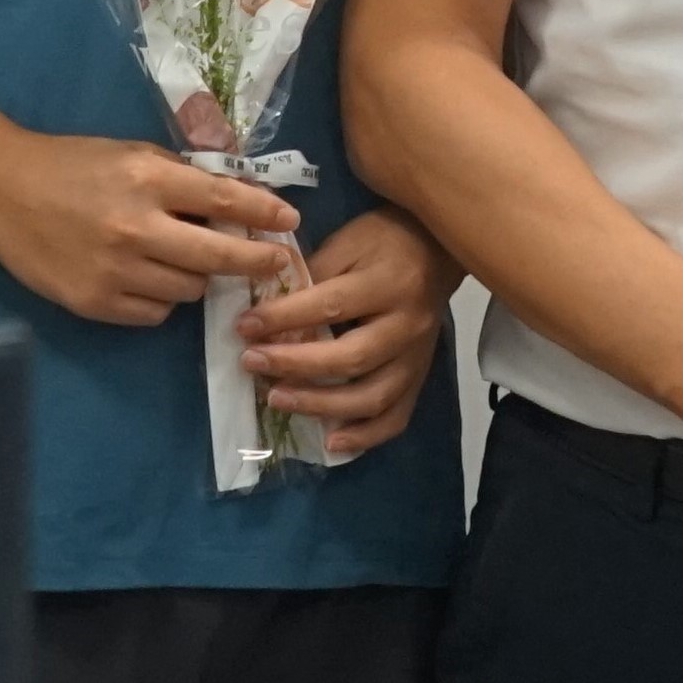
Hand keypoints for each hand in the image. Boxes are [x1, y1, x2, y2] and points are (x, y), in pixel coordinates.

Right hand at [0, 131, 303, 325]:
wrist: (2, 192)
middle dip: (255, 260)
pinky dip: (163, 298)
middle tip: (274, 260)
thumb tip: (236, 199)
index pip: (222, 199)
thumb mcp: (131, 152)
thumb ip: (181, 176)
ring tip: (185, 259)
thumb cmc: (72, 164)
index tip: (290, 220)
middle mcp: (134, 227)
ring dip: (199, 276)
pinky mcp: (95, 304)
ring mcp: (114, 271)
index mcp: (146, 179)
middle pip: (217, 257)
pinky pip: (155, 313)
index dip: (263, 212)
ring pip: (189, 290)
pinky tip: (149, 277)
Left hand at [236, 207, 451, 454]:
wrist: (439, 250)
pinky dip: (365, 436)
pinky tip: (332, 442)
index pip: (329, 306)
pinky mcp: (420, 377)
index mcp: (387, 283)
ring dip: (320, 405)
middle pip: (350, 358)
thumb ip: (313, 273)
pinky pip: (396, 416)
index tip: (244, 327)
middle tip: (251, 362)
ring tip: (277, 399)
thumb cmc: (385, 240)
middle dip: (294, 365)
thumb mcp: (348, 241)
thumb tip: (268, 309)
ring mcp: (416, 357)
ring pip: (371, 396)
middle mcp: (406, 325)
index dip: (283, 319)